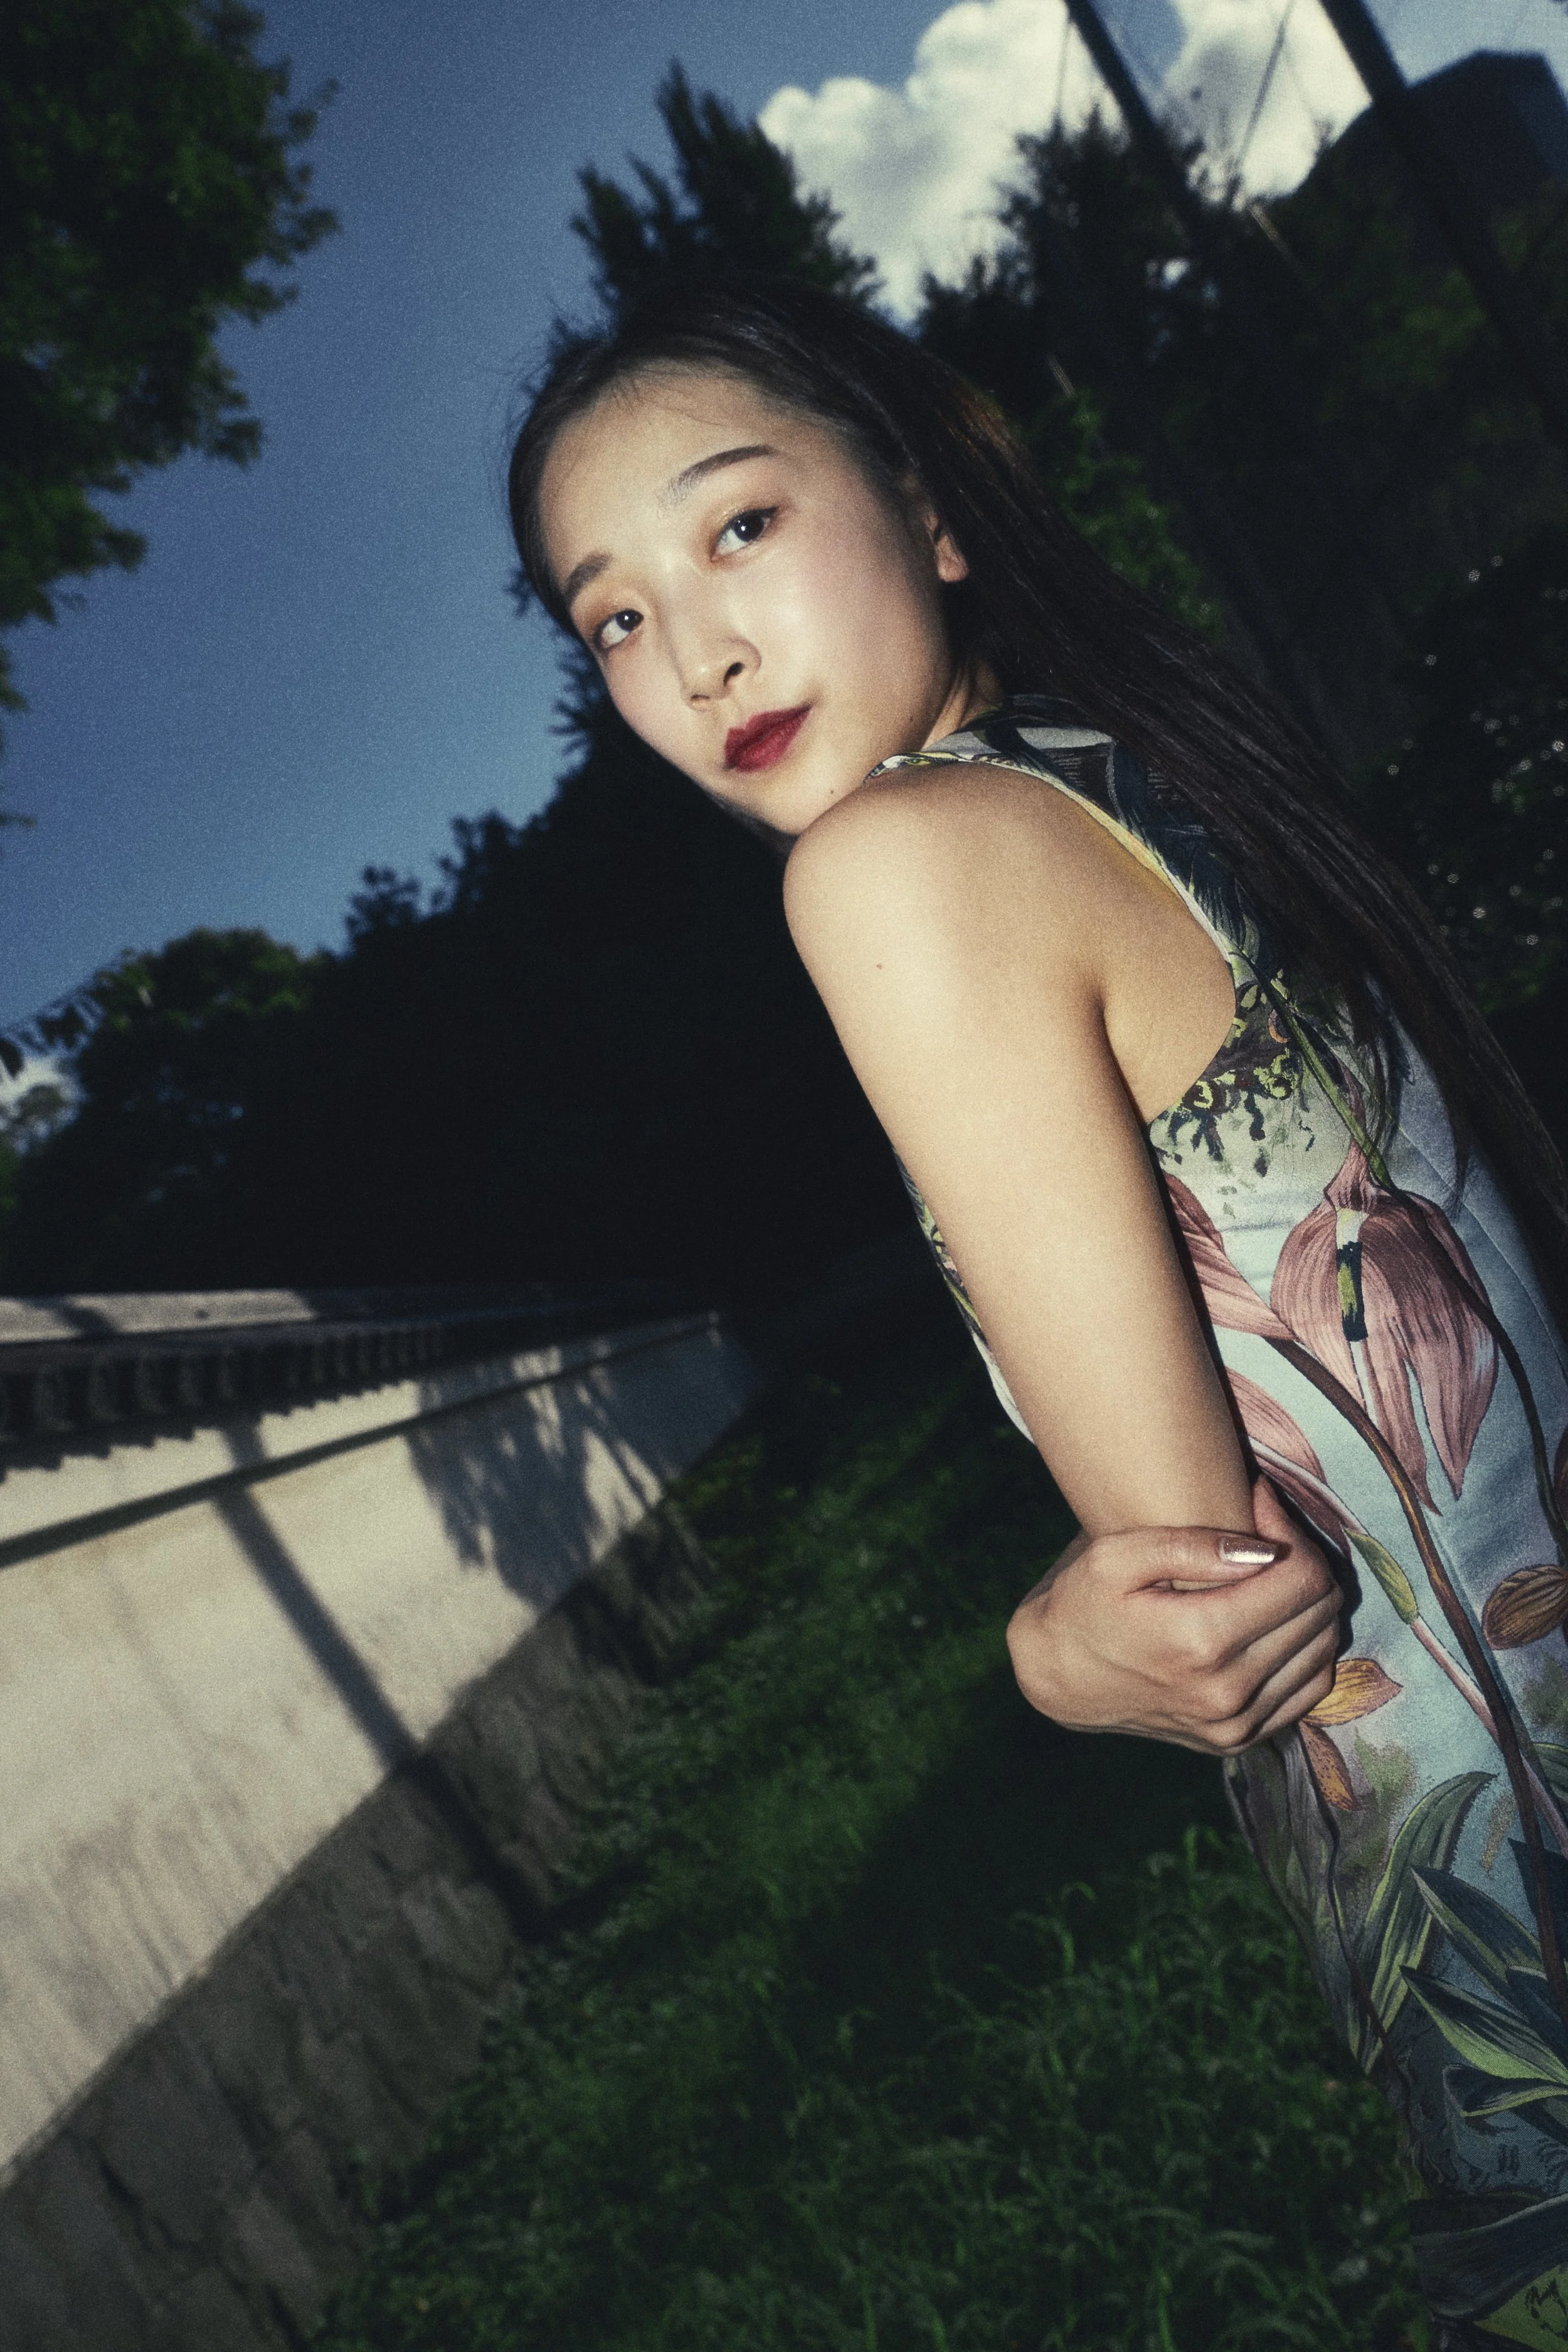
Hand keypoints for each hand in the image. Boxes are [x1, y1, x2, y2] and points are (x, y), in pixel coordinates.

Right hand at [1005, 1481, 1342, 1754]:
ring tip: (1271, 1572)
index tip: (1260, 1505)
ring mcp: (1237, 1723)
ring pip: (1324, 1649)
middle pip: (1321, 1612)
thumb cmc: (1083, 1604)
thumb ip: (1190, 1545)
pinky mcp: (1240, 1738)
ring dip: (1311, 1602)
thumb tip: (1263, 1548)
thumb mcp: (1114, 1557)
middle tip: (1265, 1533)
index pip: (1302, 1578)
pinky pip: (1311, 1688)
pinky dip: (1309, 1647)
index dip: (1291, 1530)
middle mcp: (1227, 1691)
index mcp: (1200, 1641)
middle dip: (1303, 1559)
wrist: (1059, 1678)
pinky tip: (1277, 1619)